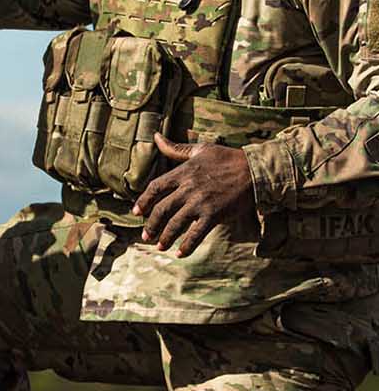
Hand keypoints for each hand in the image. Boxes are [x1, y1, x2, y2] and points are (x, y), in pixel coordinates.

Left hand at [131, 134, 255, 256]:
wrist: (254, 170)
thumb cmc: (227, 158)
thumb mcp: (199, 149)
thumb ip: (175, 148)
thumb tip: (155, 136)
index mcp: (183, 172)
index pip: (155, 188)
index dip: (143, 201)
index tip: (136, 212)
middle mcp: (188, 188)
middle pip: (162, 209)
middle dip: (151, 225)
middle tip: (145, 235)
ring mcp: (200, 202)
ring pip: (175, 223)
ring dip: (165, 237)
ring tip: (159, 246)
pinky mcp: (214, 214)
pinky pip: (196, 234)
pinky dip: (187, 245)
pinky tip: (180, 254)